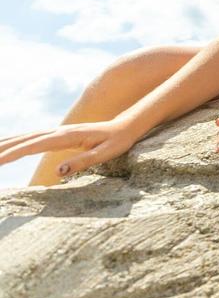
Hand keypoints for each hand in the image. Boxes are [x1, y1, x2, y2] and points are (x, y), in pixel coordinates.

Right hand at [0, 120, 139, 178]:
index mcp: (68, 136)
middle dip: (3, 148)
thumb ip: (82, 162)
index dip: (15, 153)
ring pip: (26, 137)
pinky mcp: (58, 135)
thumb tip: (58, 171)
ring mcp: (57, 132)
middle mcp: (59, 132)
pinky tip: (6, 145)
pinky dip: (16, 141)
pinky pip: (32, 138)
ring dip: (6, 143)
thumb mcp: (105, 154)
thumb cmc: (118, 141)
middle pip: (24, 139)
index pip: (35, 145)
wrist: (127, 126)